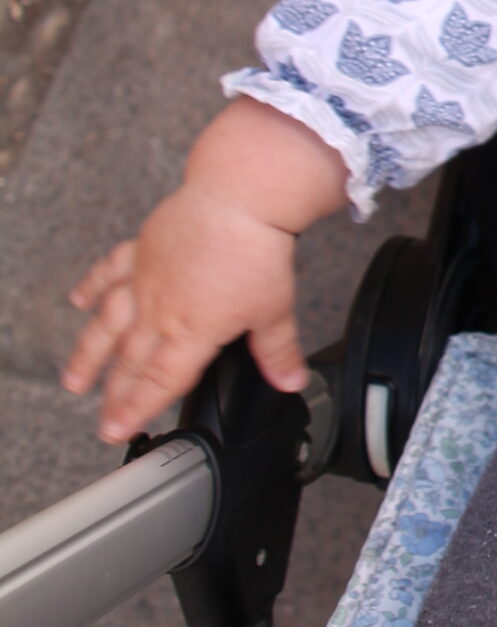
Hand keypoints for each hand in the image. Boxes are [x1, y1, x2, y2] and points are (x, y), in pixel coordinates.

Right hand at [63, 186, 307, 444]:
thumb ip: (278, 352)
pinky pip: (110, 271)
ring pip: (108, 325)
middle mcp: (160, 310)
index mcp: (192, 332)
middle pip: (131, 362)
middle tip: (101, 422)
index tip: (117, 429)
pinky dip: (92, 285)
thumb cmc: (256, 250)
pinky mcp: (142, 249)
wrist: (238, 197)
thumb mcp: (276, 310)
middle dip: (115, 396)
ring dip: (89, 355)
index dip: (137, 410)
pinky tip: (79, 300)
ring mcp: (145, 279)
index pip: (159, 383)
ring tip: (74, 380)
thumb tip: (291, 381)